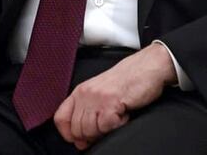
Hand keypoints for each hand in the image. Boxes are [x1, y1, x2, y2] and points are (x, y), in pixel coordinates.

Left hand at [53, 43, 175, 149]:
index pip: (60, 118)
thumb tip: (82, 139)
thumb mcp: (99, 93)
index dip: (69, 134)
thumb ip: (88, 112)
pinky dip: (118, 126)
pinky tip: (124, 115)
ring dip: (105, 131)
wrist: (145, 67)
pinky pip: (107, 127)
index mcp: (79, 92)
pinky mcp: (111, 102)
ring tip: (116, 118)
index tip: (80, 139)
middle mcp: (85, 94)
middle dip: (91, 136)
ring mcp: (97, 98)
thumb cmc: (126, 81)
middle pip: (76, 129)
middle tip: (106, 127)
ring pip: (90, 131)